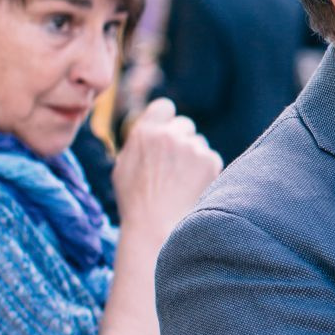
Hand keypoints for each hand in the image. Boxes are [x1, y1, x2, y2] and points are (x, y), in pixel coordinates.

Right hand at [112, 97, 220, 241]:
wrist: (156, 228)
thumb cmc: (135, 202)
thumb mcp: (123, 166)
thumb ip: (138, 143)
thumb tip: (149, 130)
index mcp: (145, 131)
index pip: (165, 106)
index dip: (167, 120)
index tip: (167, 133)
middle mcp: (170, 134)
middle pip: (184, 125)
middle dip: (182, 140)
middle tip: (175, 166)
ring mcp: (192, 146)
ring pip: (199, 144)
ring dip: (194, 157)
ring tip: (182, 183)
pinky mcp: (211, 161)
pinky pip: (211, 158)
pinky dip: (206, 171)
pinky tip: (193, 188)